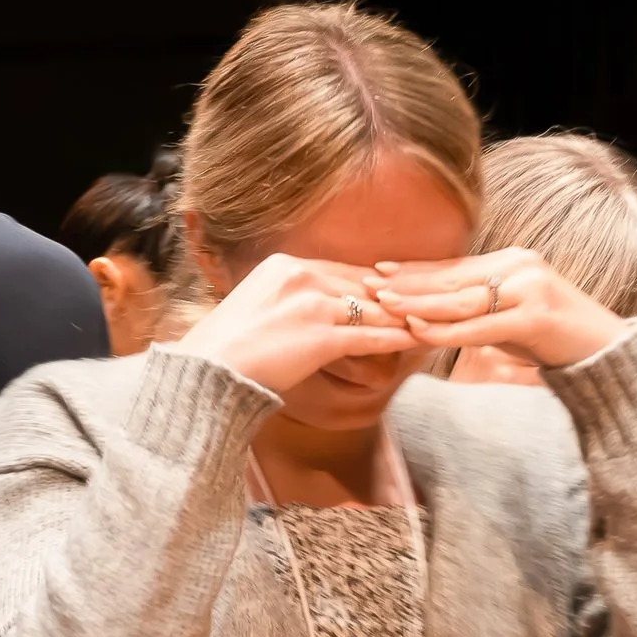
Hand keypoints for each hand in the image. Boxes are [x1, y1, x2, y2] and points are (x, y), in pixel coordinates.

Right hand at [175, 254, 413, 394]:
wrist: (206, 371)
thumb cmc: (223, 348)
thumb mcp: (254, 305)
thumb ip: (284, 299)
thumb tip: (304, 310)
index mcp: (283, 265)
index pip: (339, 270)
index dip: (369, 283)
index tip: (391, 290)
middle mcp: (300, 276)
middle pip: (361, 285)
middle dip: (394, 297)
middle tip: (423, 304)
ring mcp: (312, 305)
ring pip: (371, 308)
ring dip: (403, 317)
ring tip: (429, 322)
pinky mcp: (321, 337)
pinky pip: (370, 336)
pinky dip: (397, 339)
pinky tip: (417, 342)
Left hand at [375, 250, 625, 369]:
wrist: (608, 354)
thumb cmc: (553, 339)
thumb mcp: (507, 318)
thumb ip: (474, 311)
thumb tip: (427, 313)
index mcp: (512, 261)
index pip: (453, 265)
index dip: (415, 269)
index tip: (377, 270)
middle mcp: (520, 266)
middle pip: (452, 277)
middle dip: (408, 283)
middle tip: (367, 283)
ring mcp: (530, 288)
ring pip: (462, 298)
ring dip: (419, 302)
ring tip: (383, 302)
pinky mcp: (537, 315)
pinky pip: (480, 325)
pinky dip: (446, 330)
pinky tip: (418, 330)